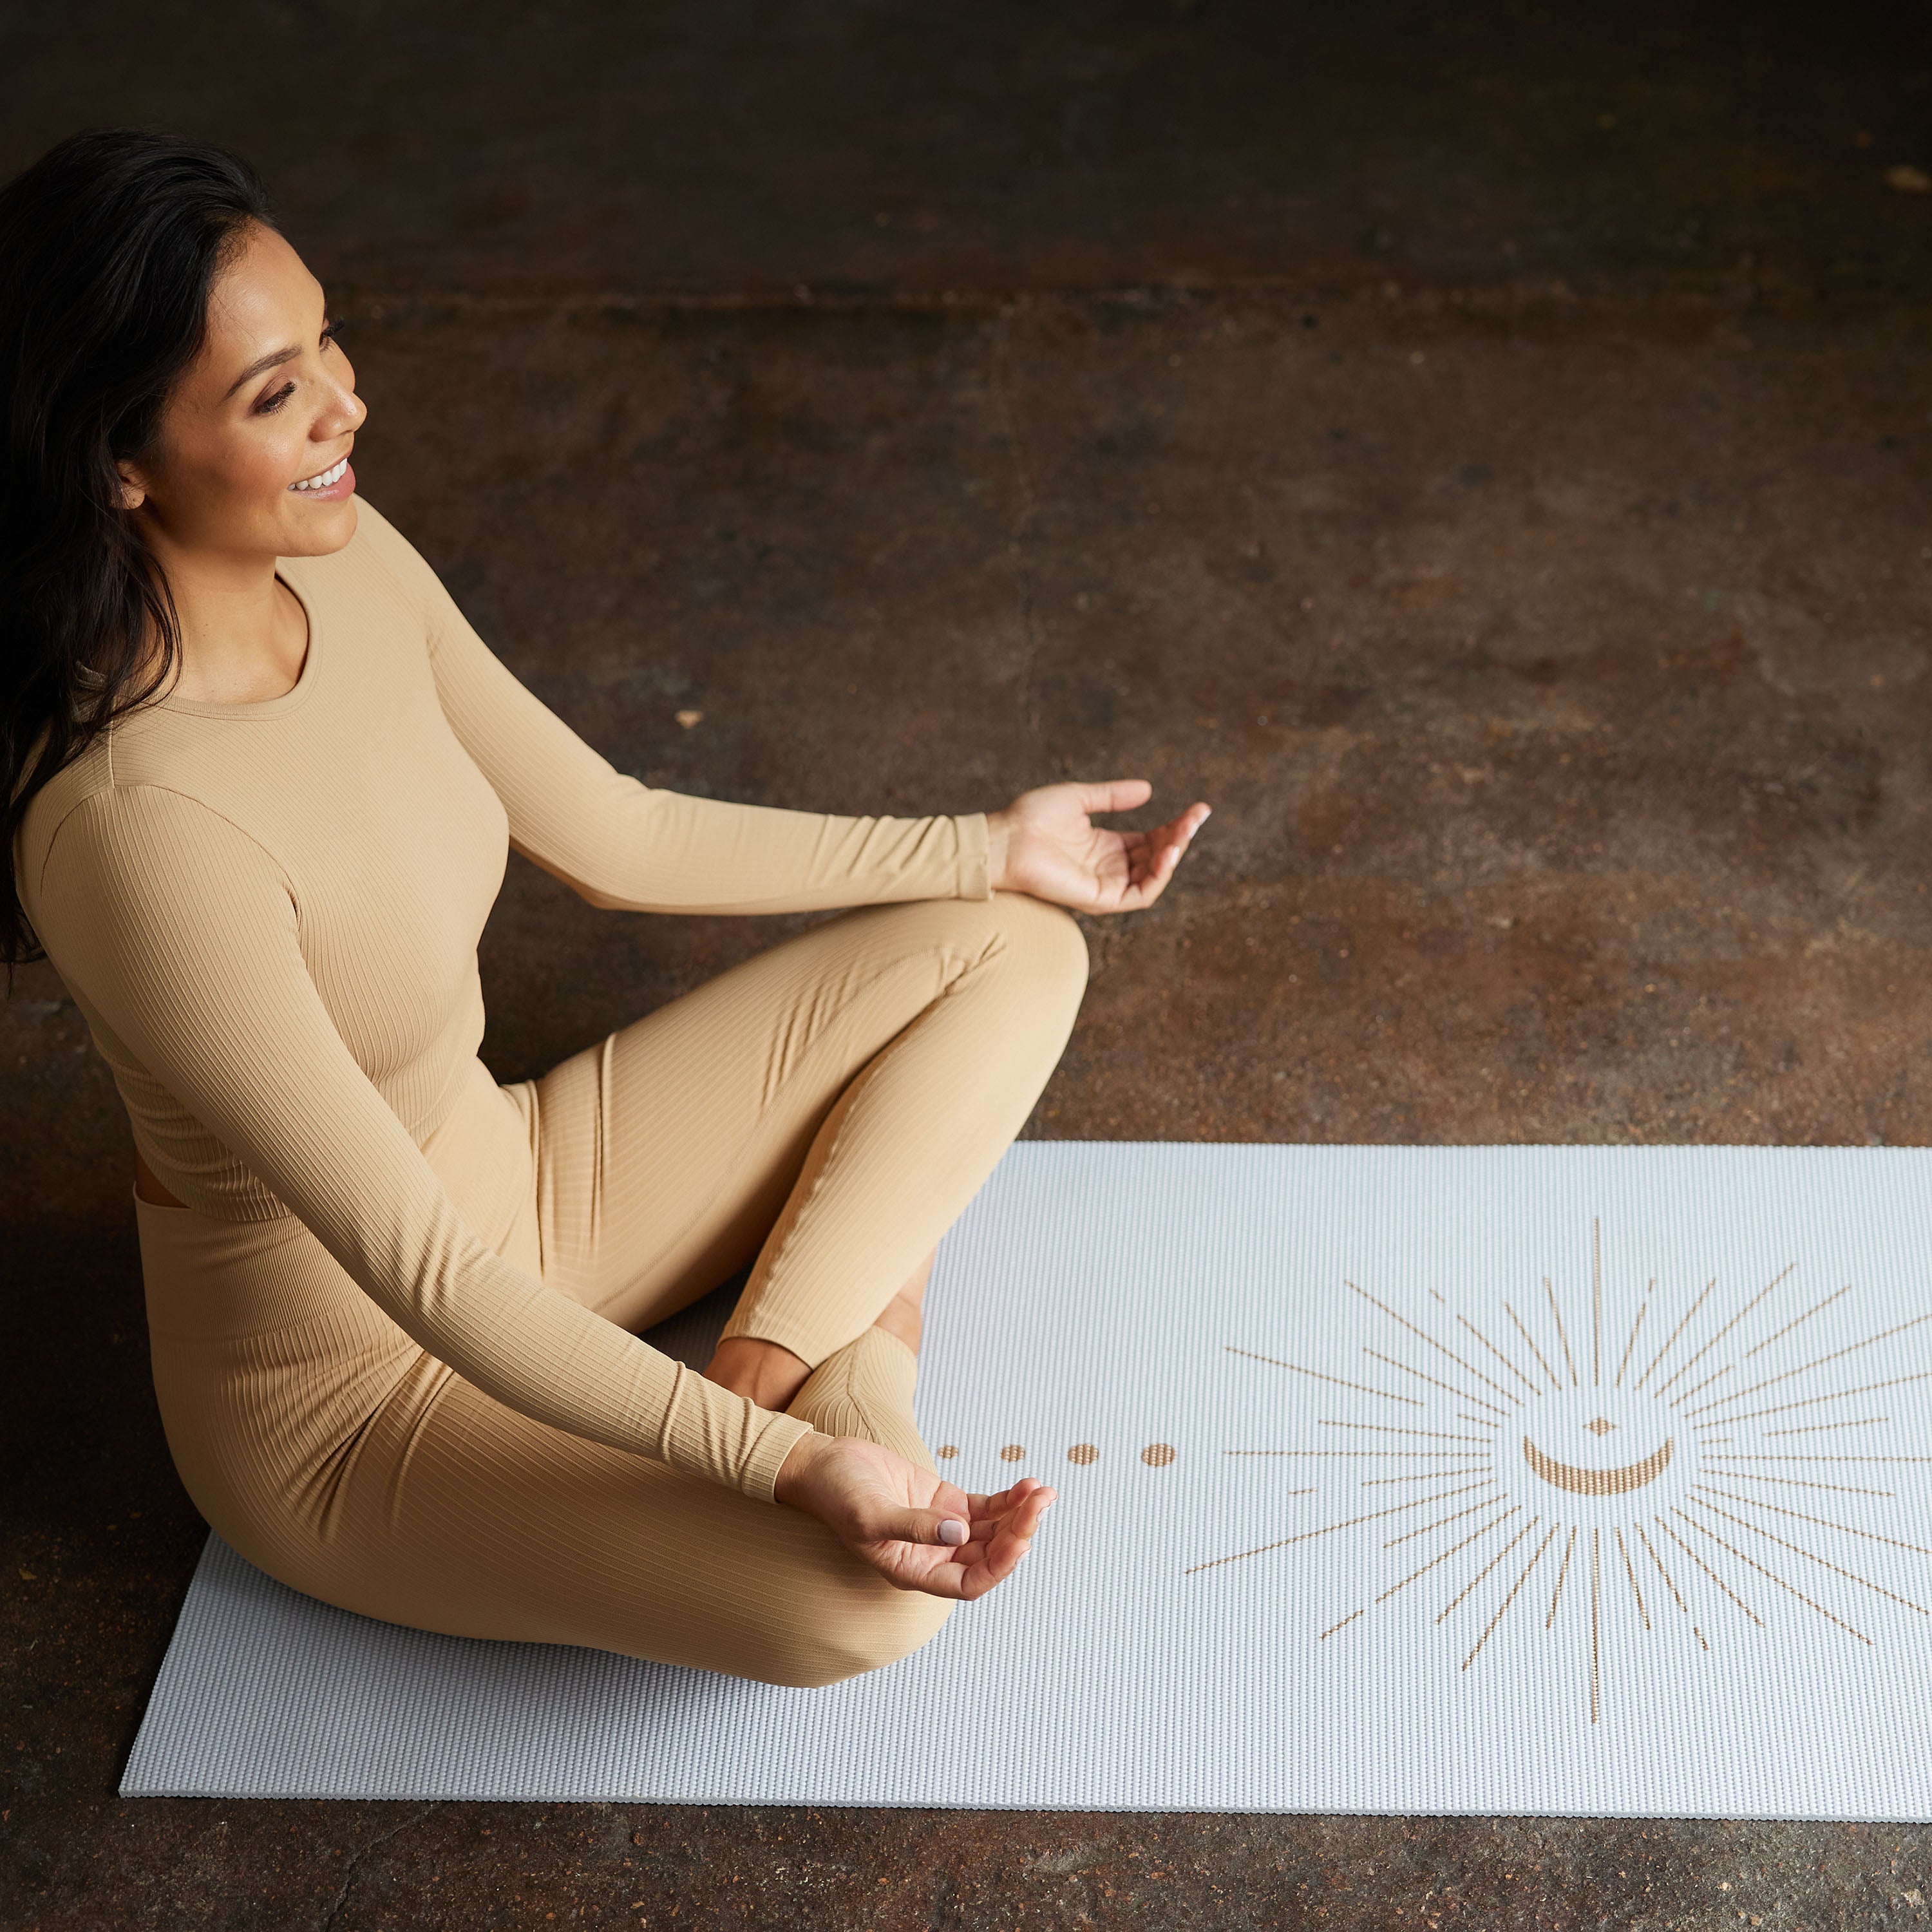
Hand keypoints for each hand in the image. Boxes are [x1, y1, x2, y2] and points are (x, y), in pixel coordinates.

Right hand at [774, 1431, 1056, 1600]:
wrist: (824, 1465)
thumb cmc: (838, 1495)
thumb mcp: (870, 1514)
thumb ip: (913, 1526)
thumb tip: (959, 1535)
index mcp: (914, 1570)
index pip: (968, 1583)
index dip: (998, 1567)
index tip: (1021, 1541)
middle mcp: (934, 1556)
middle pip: (989, 1555)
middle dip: (1019, 1532)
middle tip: (1041, 1503)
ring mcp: (943, 1529)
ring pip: (994, 1530)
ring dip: (1021, 1515)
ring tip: (1043, 1492)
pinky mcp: (947, 1503)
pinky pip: (988, 1508)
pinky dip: (1009, 1499)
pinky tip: (1027, 1485)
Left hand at [987, 779, 1209, 912]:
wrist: (1004, 839)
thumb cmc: (1031, 818)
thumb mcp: (1080, 798)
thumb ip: (1113, 796)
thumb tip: (1148, 789)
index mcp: (1105, 846)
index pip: (1151, 840)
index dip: (1175, 826)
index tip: (1198, 809)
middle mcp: (1108, 867)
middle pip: (1157, 856)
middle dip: (1180, 836)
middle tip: (1198, 816)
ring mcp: (1105, 884)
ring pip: (1154, 876)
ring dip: (1174, 855)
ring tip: (1185, 832)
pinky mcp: (1099, 899)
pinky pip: (1140, 894)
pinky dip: (1158, 877)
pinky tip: (1168, 853)